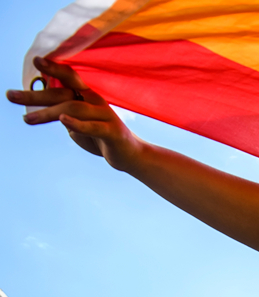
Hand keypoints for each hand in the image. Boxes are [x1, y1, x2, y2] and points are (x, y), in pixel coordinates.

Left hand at [7, 57, 142, 170]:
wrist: (130, 155)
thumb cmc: (101, 137)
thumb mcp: (78, 123)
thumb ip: (63, 113)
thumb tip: (41, 107)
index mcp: (88, 96)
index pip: (69, 78)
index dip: (53, 68)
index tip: (35, 60)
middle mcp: (96, 101)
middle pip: (63, 93)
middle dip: (35, 95)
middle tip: (10, 95)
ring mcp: (105, 115)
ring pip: (72, 109)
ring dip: (47, 113)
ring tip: (27, 119)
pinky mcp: (112, 132)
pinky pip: (93, 126)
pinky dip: (77, 123)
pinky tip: (63, 120)